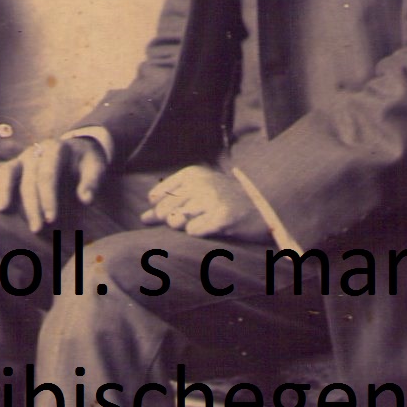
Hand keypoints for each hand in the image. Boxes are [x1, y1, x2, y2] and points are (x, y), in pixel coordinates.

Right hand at [0, 132, 109, 226]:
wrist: (79, 148)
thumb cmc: (87, 162)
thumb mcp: (96, 167)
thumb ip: (92, 182)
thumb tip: (85, 199)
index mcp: (56, 149)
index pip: (48, 175)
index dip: (48, 198)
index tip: (51, 219)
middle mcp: (36, 151)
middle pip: (28, 178)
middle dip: (31, 205)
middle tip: (36, 229)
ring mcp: (23, 157)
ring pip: (8, 170)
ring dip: (4, 190)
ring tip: (2, 210)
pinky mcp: (15, 163)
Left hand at [141, 163, 268, 240]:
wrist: (264, 209)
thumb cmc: (226, 203)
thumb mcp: (198, 195)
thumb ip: (168, 205)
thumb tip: (143, 219)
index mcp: (193, 173)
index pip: (157, 197)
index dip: (162, 211)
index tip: (182, 211)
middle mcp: (201, 182)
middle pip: (164, 211)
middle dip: (173, 222)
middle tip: (197, 219)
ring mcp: (212, 199)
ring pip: (177, 221)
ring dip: (189, 227)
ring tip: (207, 220)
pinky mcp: (222, 217)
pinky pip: (193, 232)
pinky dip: (201, 233)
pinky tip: (215, 227)